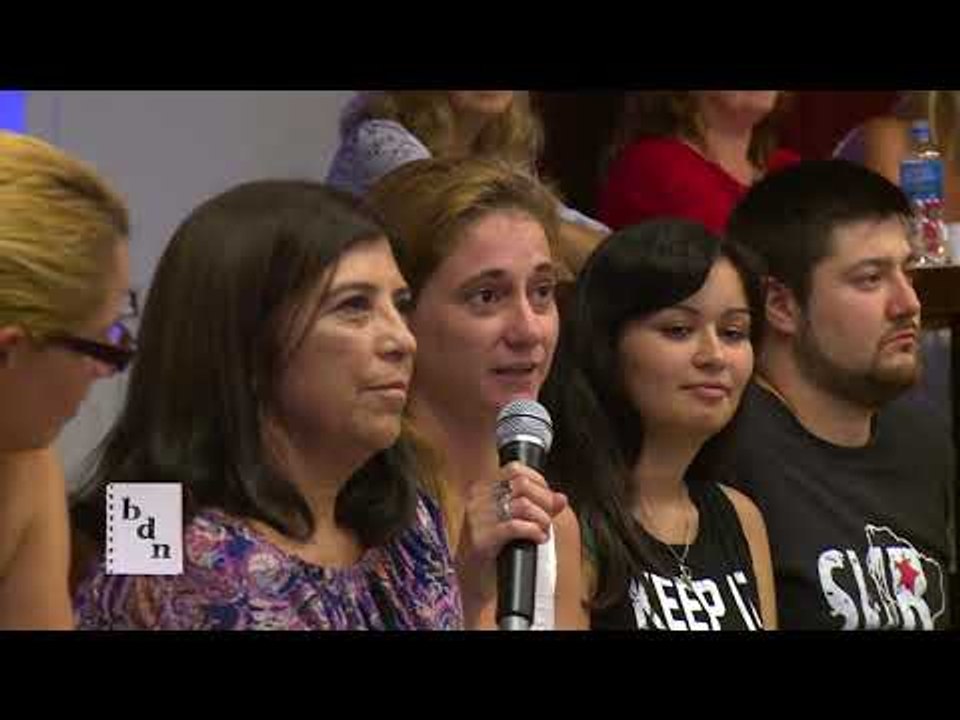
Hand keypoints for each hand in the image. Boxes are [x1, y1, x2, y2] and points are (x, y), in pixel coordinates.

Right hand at [455, 462, 567, 624]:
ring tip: (544, 530)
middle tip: (550, 518)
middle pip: (521, 484)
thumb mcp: (515, 521)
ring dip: (541, 518)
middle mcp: (476, 499)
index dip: (539, 483)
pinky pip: (515, 526)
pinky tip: (538, 539)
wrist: (475, 582)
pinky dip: (534, 531)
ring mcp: (476, 518)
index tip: (549, 500)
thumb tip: (561, 498)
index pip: (515, 470)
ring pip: (522, 505)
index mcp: (481, 489)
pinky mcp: (481, 539)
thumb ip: (538, 506)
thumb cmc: (495, 549)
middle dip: (544, 500)